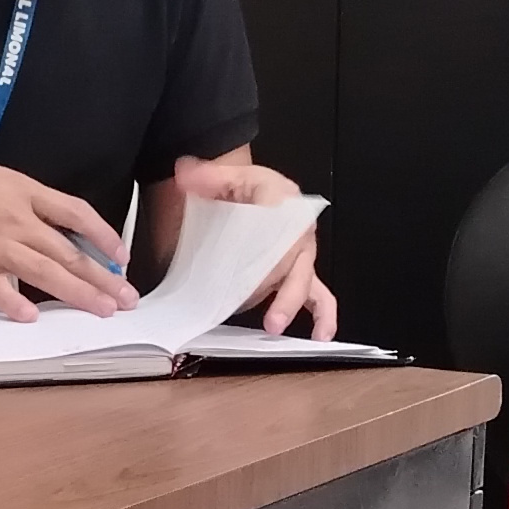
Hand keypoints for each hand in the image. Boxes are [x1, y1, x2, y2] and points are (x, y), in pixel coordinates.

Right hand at [0, 149, 134, 319]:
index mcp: (22, 192)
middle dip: (102, 277)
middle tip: (126, 298)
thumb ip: (23, 204)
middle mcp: (14, 218)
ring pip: (43, 271)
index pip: (76, 213)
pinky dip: (13, 302)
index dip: (104, 236)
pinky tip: (31, 318)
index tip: (121, 257)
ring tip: (101, 310)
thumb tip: (50, 229)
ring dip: (76, 293)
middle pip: (68, 251)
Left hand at [168, 152, 339, 338]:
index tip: (246, 259)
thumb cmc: (241, 188)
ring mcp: (301, 254)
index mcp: (282, 196)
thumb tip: (185, 174)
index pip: (278, 219)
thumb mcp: (222, 176)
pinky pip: (320, 296)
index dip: (263, 241)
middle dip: (271, 279)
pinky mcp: (301, 273)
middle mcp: (298, 226)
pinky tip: (320, 334)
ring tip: (273, 323)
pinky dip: (323, 316)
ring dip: (289, 302)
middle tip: (250, 297)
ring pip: (304, 279)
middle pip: (289, 256)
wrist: (249, 194)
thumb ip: (204, 176)